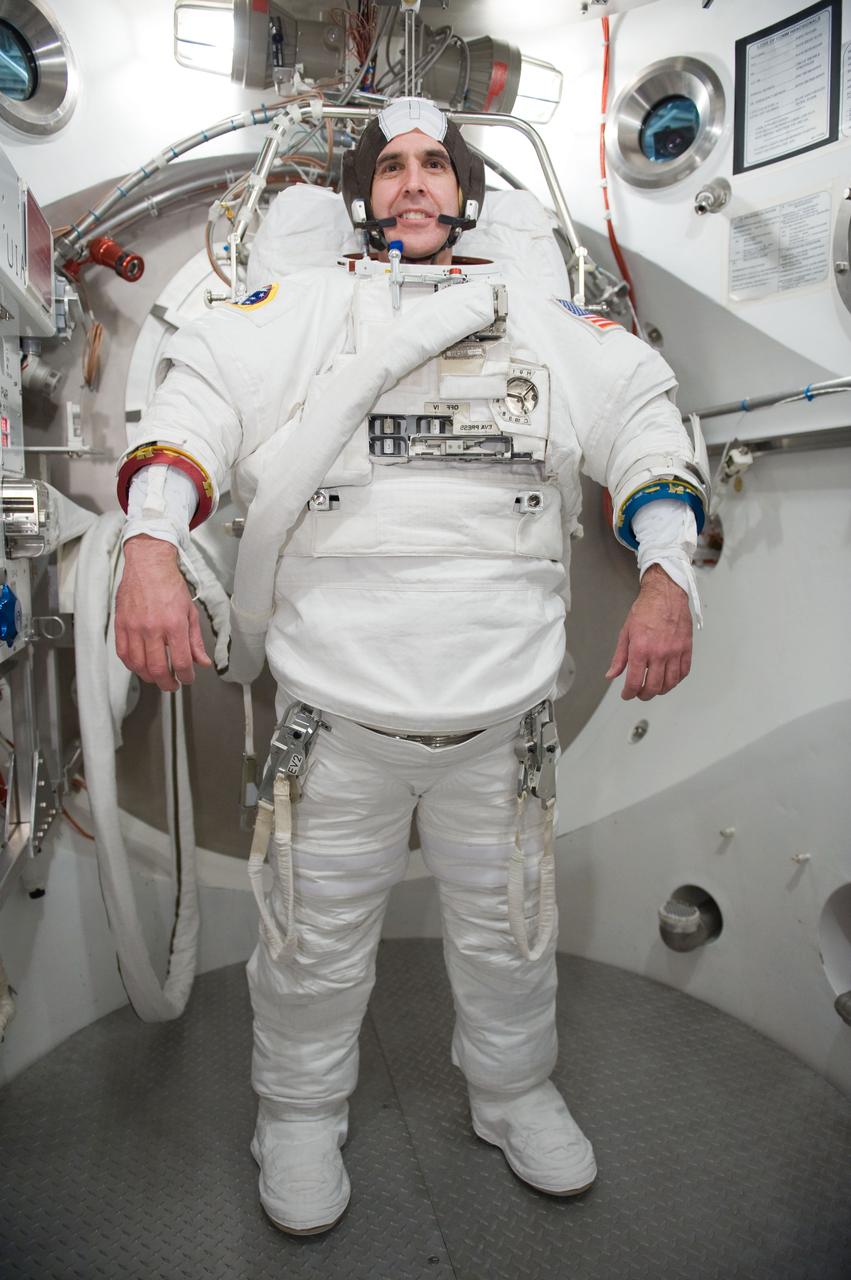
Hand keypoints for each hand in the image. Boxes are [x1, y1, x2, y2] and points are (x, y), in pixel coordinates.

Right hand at [115, 535, 210, 690]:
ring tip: (157, 677)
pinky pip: (123, 653)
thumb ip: (195, 640)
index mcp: (174, 624)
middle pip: (158, 669)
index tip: (188, 679)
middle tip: (172, 685)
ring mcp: (134, 627)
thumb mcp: (190, 612)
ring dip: (149, 677)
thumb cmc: (169, 585)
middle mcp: (153, 628)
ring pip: (139, 665)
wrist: (148, 565)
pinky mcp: (121, 624)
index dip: (186, 676)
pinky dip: (132, 665)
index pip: (181, 662)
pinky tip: (140, 666)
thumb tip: (202, 662)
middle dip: (167, 683)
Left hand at [605, 564, 691, 699]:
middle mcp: (659, 653)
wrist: (665, 594)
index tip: (627, 694)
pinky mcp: (686, 648)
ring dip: (661, 690)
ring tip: (654, 688)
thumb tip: (612, 674)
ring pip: (670, 683)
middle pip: (653, 687)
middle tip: (639, 694)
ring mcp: (674, 652)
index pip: (634, 681)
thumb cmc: (646, 609)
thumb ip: (619, 657)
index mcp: (640, 649)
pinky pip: (684, 672)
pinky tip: (669, 679)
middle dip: (644, 695)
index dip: (629, 693)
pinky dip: (676, 680)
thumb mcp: (625, 632)